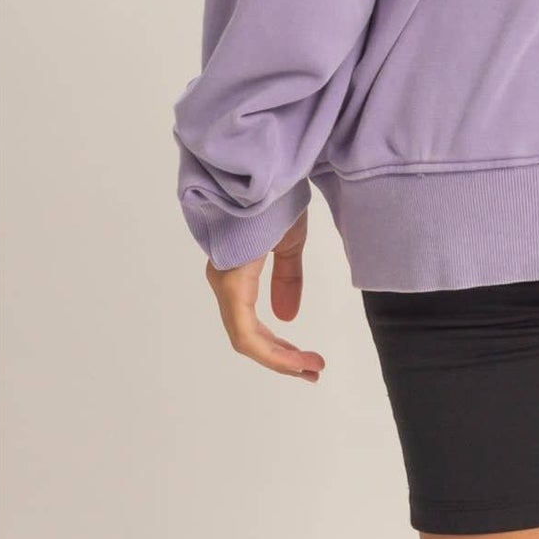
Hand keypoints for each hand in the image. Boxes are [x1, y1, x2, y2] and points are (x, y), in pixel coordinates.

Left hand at [205, 209, 325, 380]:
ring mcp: (225, 283)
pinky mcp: (231, 282)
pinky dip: (272, 351)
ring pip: (246, 340)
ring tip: (312, 368)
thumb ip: (287, 278)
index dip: (279, 349)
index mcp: (236, 272)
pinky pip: (245, 332)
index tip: (309, 360)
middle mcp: (224, 282)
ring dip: (280, 359)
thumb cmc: (276, 199)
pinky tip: (297, 357)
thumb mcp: (289, 241)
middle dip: (283, 358)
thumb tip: (287, 318)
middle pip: (248, 338)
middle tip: (314, 369)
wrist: (266, 170)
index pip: (251, 326)